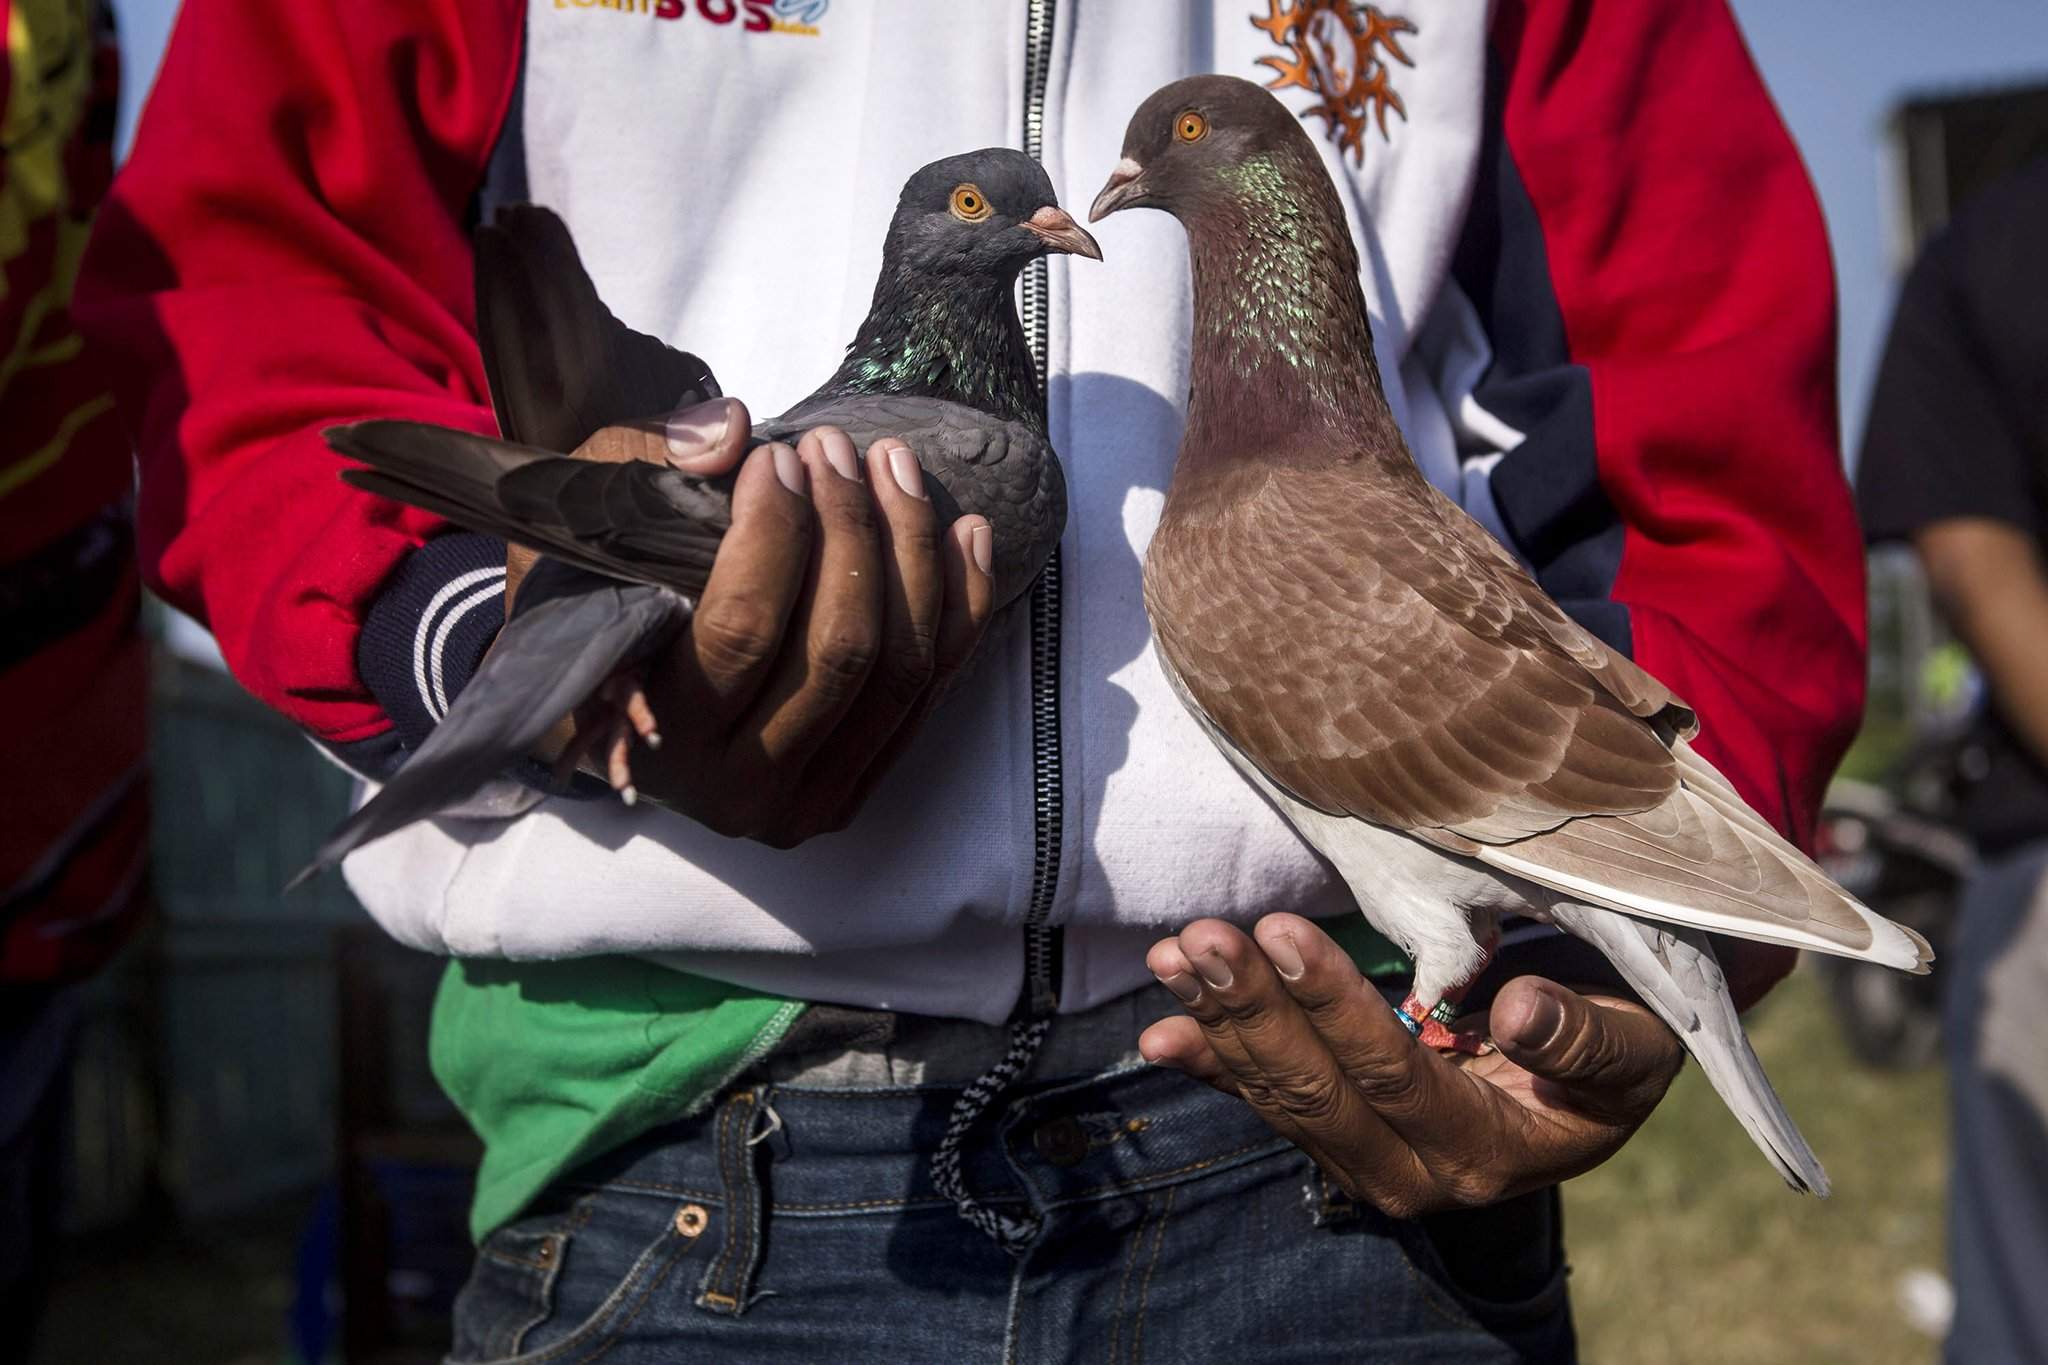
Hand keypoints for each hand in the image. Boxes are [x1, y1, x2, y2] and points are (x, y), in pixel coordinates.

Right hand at [511, 397, 996, 845]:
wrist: (600, 710)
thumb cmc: (590, 608)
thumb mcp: (584, 531)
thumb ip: (645, 470)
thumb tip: (731, 433)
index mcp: (662, 737)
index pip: (741, 629)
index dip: (776, 531)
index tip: (781, 456)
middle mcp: (739, 788)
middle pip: (838, 650)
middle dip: (852, 529)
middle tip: (837, 449)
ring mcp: (809, 799)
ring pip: (899, 671)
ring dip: (913, 554)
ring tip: (896, 466)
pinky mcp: (858, 788)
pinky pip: (933, 693)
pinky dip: (960, 607)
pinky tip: (967, 531)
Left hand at [1139, 914, 1684, 1217]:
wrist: (1589, 1090)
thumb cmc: (1617, 1052)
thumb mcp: (1631, 1049)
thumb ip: (1582, 1040)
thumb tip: (1517, 1017)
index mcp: (1485, 1152)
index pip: (1395, 1078)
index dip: (1335, 1007)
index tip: (1286, 934)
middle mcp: (1412, 1171)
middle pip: (1316, 1091)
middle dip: (1255, 1010)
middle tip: (1209, 937)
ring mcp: (1363, 1156)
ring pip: (1277, 1093)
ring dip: (1220, 1021)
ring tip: (1177, 953)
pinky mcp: (1332, 1132)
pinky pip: (1260, 1099)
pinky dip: (1209, 1059)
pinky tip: (1158, 1030)